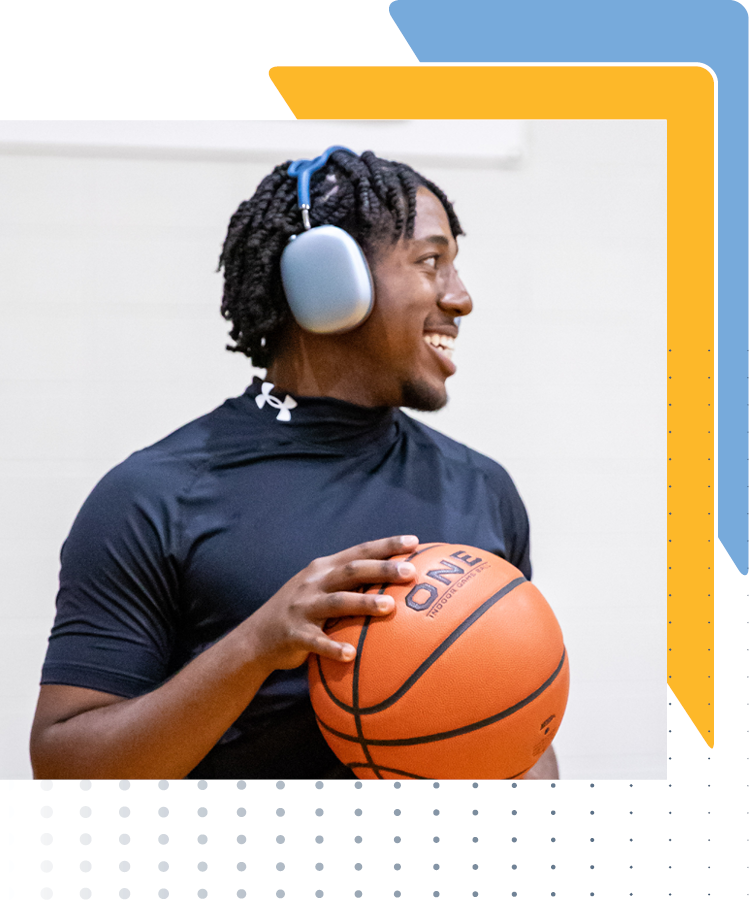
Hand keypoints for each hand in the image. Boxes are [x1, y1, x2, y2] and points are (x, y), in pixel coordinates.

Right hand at [246, 535, 418, 670]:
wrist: (256, 638)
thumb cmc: (301, 611)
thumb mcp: (320, 588)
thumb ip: (349, 582)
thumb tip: (393, 580)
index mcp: (323, 569)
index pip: (359, 552)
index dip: (386, 546)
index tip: (414, 541)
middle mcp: (313, 583)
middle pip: (352, 571)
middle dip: (382, 570)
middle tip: (411, 572)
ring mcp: (303, 608)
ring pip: (337, 603)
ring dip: (364, 604)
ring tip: (390, 607)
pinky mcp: (294, 634)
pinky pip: (316, 641)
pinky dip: (333, 647)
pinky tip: (352, 655)